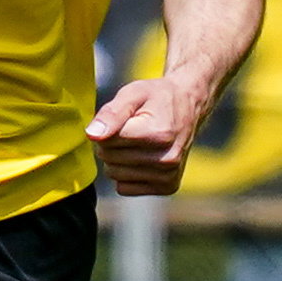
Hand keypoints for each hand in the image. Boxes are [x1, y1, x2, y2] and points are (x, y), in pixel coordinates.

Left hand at [85, 70, 208, 195]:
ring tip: (135, 142)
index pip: (108, 140)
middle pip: (109, 158)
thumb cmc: (157, 98)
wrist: (189, 107)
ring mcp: (169, 176)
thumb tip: (92, 135)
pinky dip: (126, 174)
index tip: (122, 118)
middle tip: (128, 129)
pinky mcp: (167, 187)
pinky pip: (124, 188)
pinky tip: (141, 157)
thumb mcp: (134, 93)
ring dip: (116, 159)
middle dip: (110, 143)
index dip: (107, 127)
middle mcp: (167, 159)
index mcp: (160, 134)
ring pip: (114, 174)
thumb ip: (111, 113)